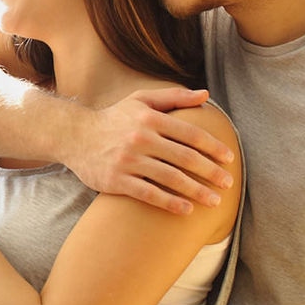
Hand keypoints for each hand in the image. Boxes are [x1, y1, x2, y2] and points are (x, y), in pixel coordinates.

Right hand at [68, 88, 234, 215]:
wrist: (74, 136)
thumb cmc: (114, 118)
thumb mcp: (140, 100)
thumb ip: (173, 96)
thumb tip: (205, 94)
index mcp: (149, 117)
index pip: (190, 133)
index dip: (213, 147)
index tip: (229, 158)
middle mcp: (140, 138)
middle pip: (185, 157)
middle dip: (211, 172)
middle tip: (228, 183)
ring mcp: (128, 160)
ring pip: (171, 178)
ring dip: (197, 191)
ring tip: (215, 201)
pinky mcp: (117, 180)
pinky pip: (149, 194)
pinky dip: (170, 202)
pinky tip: (187, 209)